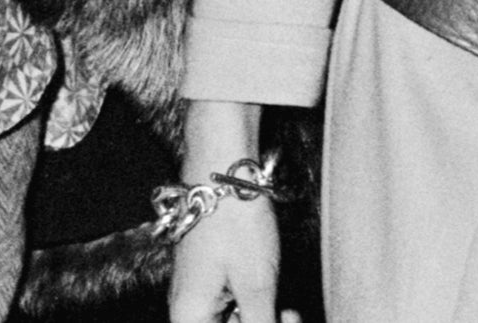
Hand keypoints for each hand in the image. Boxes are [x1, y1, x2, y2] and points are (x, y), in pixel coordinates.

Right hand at [170, 102, 296, 322]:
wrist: (224, 168)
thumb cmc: (234, 221)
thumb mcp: (256, 285)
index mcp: (189, 317)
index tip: (279, 321)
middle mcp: (187, 308)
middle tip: (289, 316)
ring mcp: (199, 291)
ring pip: (230, 322)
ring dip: (261, 319)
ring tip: (288, 311)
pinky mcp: (211, 275)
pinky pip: (231, 306)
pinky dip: (255, 306)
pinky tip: (275, 297)